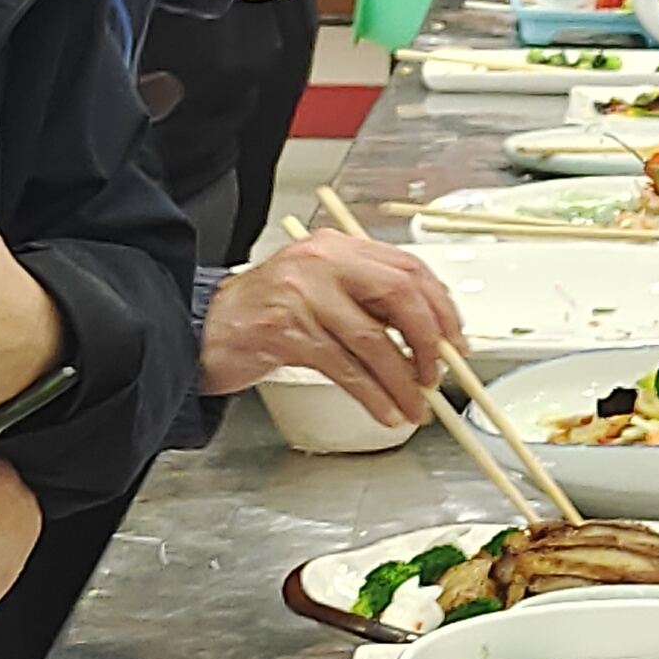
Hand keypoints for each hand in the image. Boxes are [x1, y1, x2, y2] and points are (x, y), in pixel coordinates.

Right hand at [201, 235, 462, 414]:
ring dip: (401, 381)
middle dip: (427, 341)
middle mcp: (323, 261)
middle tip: (437, 375)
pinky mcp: (286, 331)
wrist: (204, 329)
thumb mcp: (324, 292)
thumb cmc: (269, 314)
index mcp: (339, 247)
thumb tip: (429, 342)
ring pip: (372, 340)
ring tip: (415, 407)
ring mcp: (303, 294)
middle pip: (398, 295)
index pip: (408, 268)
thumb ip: (369, 304)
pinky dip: (372, 394)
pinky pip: (344, 367)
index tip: (454, 342)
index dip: (439, 307)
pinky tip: (384, 411)